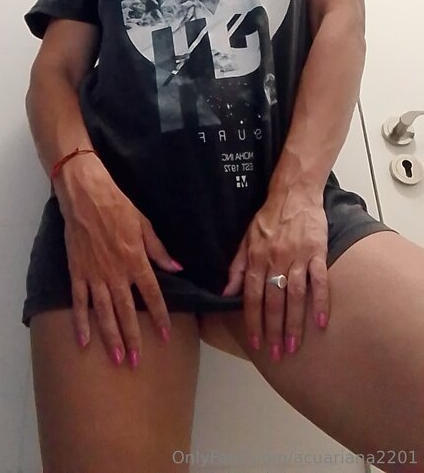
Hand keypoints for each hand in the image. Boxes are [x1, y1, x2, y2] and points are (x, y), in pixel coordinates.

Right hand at [53, 156, 183, 367]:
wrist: (86, 196)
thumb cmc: (118, 205)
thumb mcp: (144, 224)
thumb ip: (159, 250)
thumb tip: (178, 268)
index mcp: (136, 260)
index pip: (152, 294)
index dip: (160, 316)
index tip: (165, 335)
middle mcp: (116, 272)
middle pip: (127, 311)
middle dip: (133, 337)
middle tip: (137, 362)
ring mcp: (95, 275)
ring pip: (104, 312)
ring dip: (110, 337)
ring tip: (117, 358)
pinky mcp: (77, 272)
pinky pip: (79, 302)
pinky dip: (80, 322)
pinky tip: (83, 341)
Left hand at [221, 184, 329, 358]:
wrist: (294, 193)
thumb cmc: (269, 218)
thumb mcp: (246, 239)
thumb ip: (237, 267)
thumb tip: (226, 292)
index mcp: (256, 258)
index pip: (252, 296)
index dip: (253, 321)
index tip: (256, 343)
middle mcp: (275, 260)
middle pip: (273, 301)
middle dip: (274, 330)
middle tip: (277, 353)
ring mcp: (297, 257)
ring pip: (294, 296)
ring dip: (294, 323)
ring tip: (294, 346)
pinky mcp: (317, 252)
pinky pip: (319, 281)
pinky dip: (321, 302)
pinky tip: (321, 322)